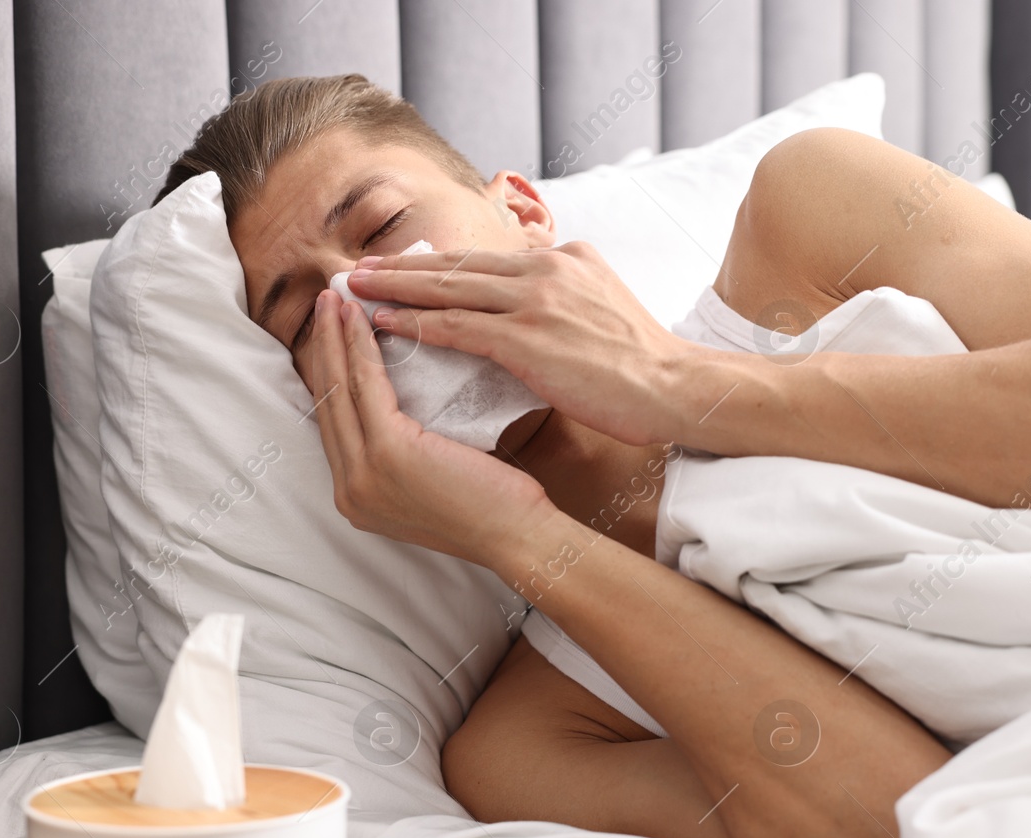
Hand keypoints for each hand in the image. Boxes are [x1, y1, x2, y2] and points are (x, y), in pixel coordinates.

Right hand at [297, 289, 558, 566]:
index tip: (333, 332)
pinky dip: (364, 347)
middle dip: (324, 345)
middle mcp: (349, 490)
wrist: (520, 536)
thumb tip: (398, 409)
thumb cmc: (493, 505)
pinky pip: (368, 386)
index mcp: (358, 495)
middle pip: (328, 402)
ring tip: (338, 296)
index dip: (332, 372)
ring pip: (340, 389)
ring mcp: (363, 474)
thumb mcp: (432, 476)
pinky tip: (364, 318)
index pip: (337, 423)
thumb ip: (406, 452)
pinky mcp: (387, 453)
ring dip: (337, 336)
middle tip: (327, 300)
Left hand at [347, 242, 696, 445]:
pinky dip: (415, 323)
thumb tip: (539, 293)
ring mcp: (533, 301)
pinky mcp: (526, 338)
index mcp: (563, 258)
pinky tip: (383, 324)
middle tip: (355, 266)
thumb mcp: (606, 303)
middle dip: (401, 265)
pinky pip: (456, 326)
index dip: (437, 262)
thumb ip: (568, 290)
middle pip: (455, 262)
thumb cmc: (645, 362)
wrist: (677, 386)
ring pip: (446, 287)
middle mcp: (544, 268)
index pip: (484, 258)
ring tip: (353, 290)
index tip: (400, 265)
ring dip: (394, 288)